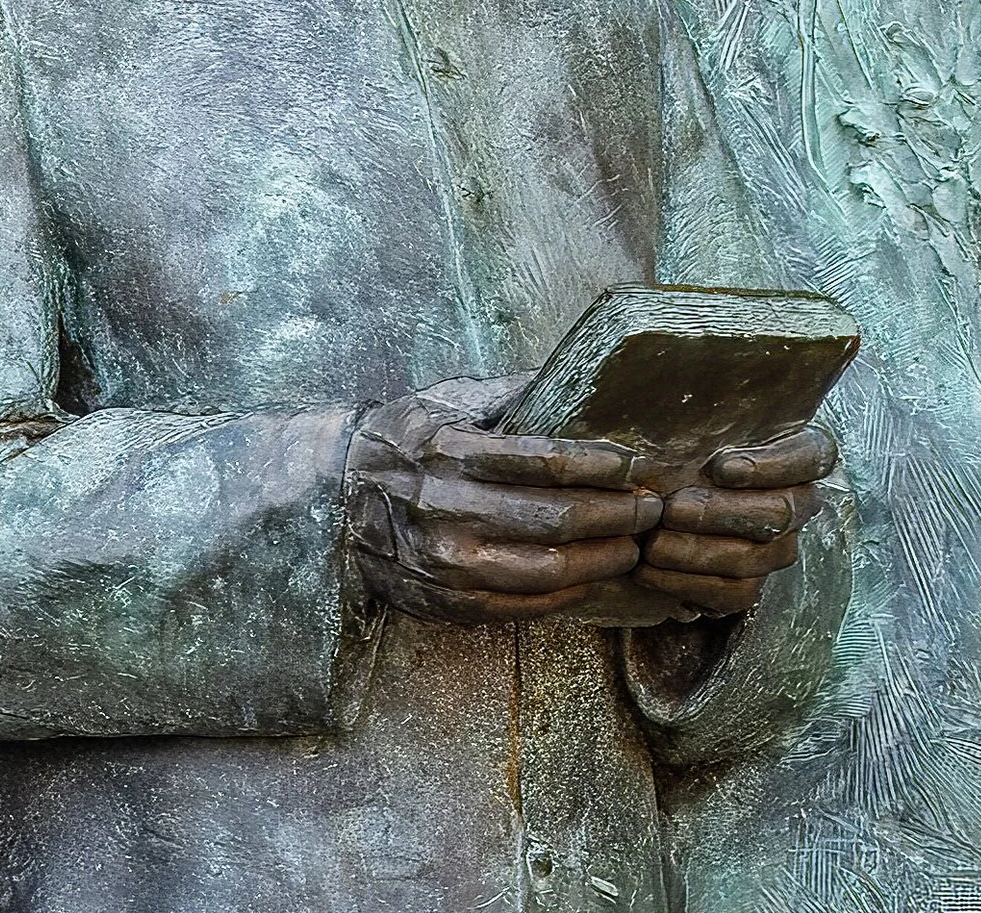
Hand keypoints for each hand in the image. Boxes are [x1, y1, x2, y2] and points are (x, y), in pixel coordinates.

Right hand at [346, 375, 662, 624]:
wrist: (330, 498)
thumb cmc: (398, 440)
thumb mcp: (442, 402)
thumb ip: (506, 394)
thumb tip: (573, 376)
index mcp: (447, 451)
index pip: (545, 461)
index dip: (601, 465)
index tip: (634, 463)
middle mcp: (445, 509)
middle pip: (558, 518)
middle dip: (618, 513)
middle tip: (650, 506)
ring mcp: (446, 562)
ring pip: (551, 569)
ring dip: (605, 556)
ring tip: (632, 542)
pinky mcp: (448, 600)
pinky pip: (526, 605)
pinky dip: (570, 592)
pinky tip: (592, 575)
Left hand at [633, 426, 834, 616]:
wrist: (641, 501)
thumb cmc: (667, 447)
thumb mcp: (679, 418)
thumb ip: (692, 408)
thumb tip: (676, 385)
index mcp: (794, 454)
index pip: (812, 456)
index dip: (774, 465)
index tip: (722, 467)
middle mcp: (796, 502)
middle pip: (780, 513)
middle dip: (722, 513)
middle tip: (672, 508)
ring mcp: (777, 547)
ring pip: (757, 557)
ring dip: (699, 552)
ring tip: (653, 543)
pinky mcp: (749, 584)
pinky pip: (734, 593)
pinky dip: (687, 584)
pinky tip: (648, 570)